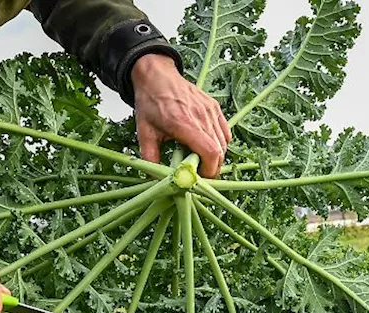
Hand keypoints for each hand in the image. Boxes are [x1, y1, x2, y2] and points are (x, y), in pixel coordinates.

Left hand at [132, 54, 230, 176]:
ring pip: (224, 143)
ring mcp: (210, 111)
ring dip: (215, 157)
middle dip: (212, 168)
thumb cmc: (150, 102)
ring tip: (200, 160)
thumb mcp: (144, 133)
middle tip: (198, 174)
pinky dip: (219, 143)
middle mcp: (201, 116)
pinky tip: (206, 146)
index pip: (210, 152)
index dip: (209, 171)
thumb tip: (155, 180)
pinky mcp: (214, 107)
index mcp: (183, 123)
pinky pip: (224, 131)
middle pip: (220, 151)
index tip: (199, 179)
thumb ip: (150, 158)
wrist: (157, 76)